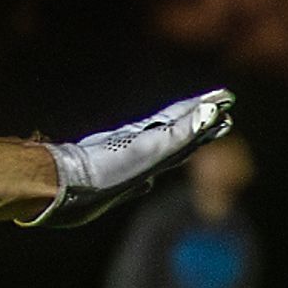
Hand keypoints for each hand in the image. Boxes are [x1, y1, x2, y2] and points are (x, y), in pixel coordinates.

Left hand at [39, 91, 231, 227]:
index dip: (206, 111)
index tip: (226, 99)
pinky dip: (155, 169)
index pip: (185, 119)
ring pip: (165, 146)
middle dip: (201, 120)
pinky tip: (153, 176)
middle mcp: (144, 147)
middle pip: (178, 129)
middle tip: (222, 109)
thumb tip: (211, 111)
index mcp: (152, 138)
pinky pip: (144, 171)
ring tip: (200, 132)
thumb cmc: (103, 170)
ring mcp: (132, 161)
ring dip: (185, 138)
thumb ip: (180, 133)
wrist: (62, 187)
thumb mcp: (148, 150)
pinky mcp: (119, 180)